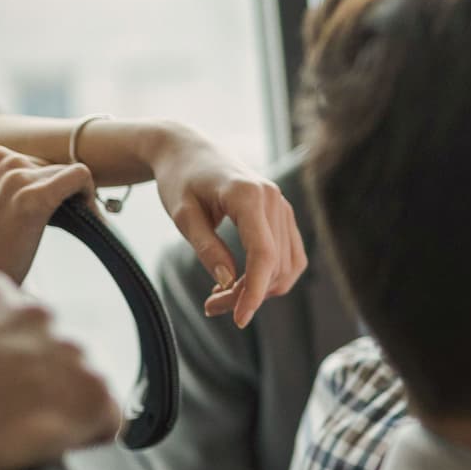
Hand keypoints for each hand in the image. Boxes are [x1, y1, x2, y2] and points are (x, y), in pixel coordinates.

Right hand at [0, 145, 94, 283]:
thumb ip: (1, 186)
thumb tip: (26, 184)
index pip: (42, 163)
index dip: (53, 187)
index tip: (58, 211)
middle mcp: (6, 161)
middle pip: (58, 169)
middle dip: (66, 194)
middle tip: (73, 223)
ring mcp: (18, 177)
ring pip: (72, 175)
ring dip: (81, 199)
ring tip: (82, 226)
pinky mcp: (34, 198)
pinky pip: (80, 178)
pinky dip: (92, 198)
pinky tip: (93, 221)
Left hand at [144, 122, 305, 327]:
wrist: (189, 150)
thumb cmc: (180, 179)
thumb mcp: (182, 215)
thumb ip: (207, 247)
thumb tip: (230, 283)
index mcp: (249, 196)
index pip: (264, 254)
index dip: (255, 291)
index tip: (239, 319)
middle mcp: (275, 201)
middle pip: (275, 265)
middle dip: (248, 294)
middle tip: (211, 306)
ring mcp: (283, 207)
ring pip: (288, 265)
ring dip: (260, 289)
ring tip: (222, 295)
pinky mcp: (283, 216)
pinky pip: (290, 256)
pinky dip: (270, 276)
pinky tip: (242, 281)